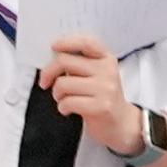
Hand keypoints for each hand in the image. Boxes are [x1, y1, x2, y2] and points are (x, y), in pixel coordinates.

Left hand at [40, 37, 148, 153]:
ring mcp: (106, 88)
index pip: (86, 43)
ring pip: (62, 84)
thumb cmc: (101, 97)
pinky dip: (62, 107)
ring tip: (63, 99)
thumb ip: (80, 63)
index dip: (66, 42)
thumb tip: (53, 56)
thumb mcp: (97, 74)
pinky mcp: (101, 106)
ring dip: (56, 94)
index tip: (53, 48)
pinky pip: (67, 102)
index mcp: (106, 59)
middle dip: (48, 74)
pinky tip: (68, 110)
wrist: (121, 123)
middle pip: (64, 62)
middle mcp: (107, 70)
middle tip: (46, 83)